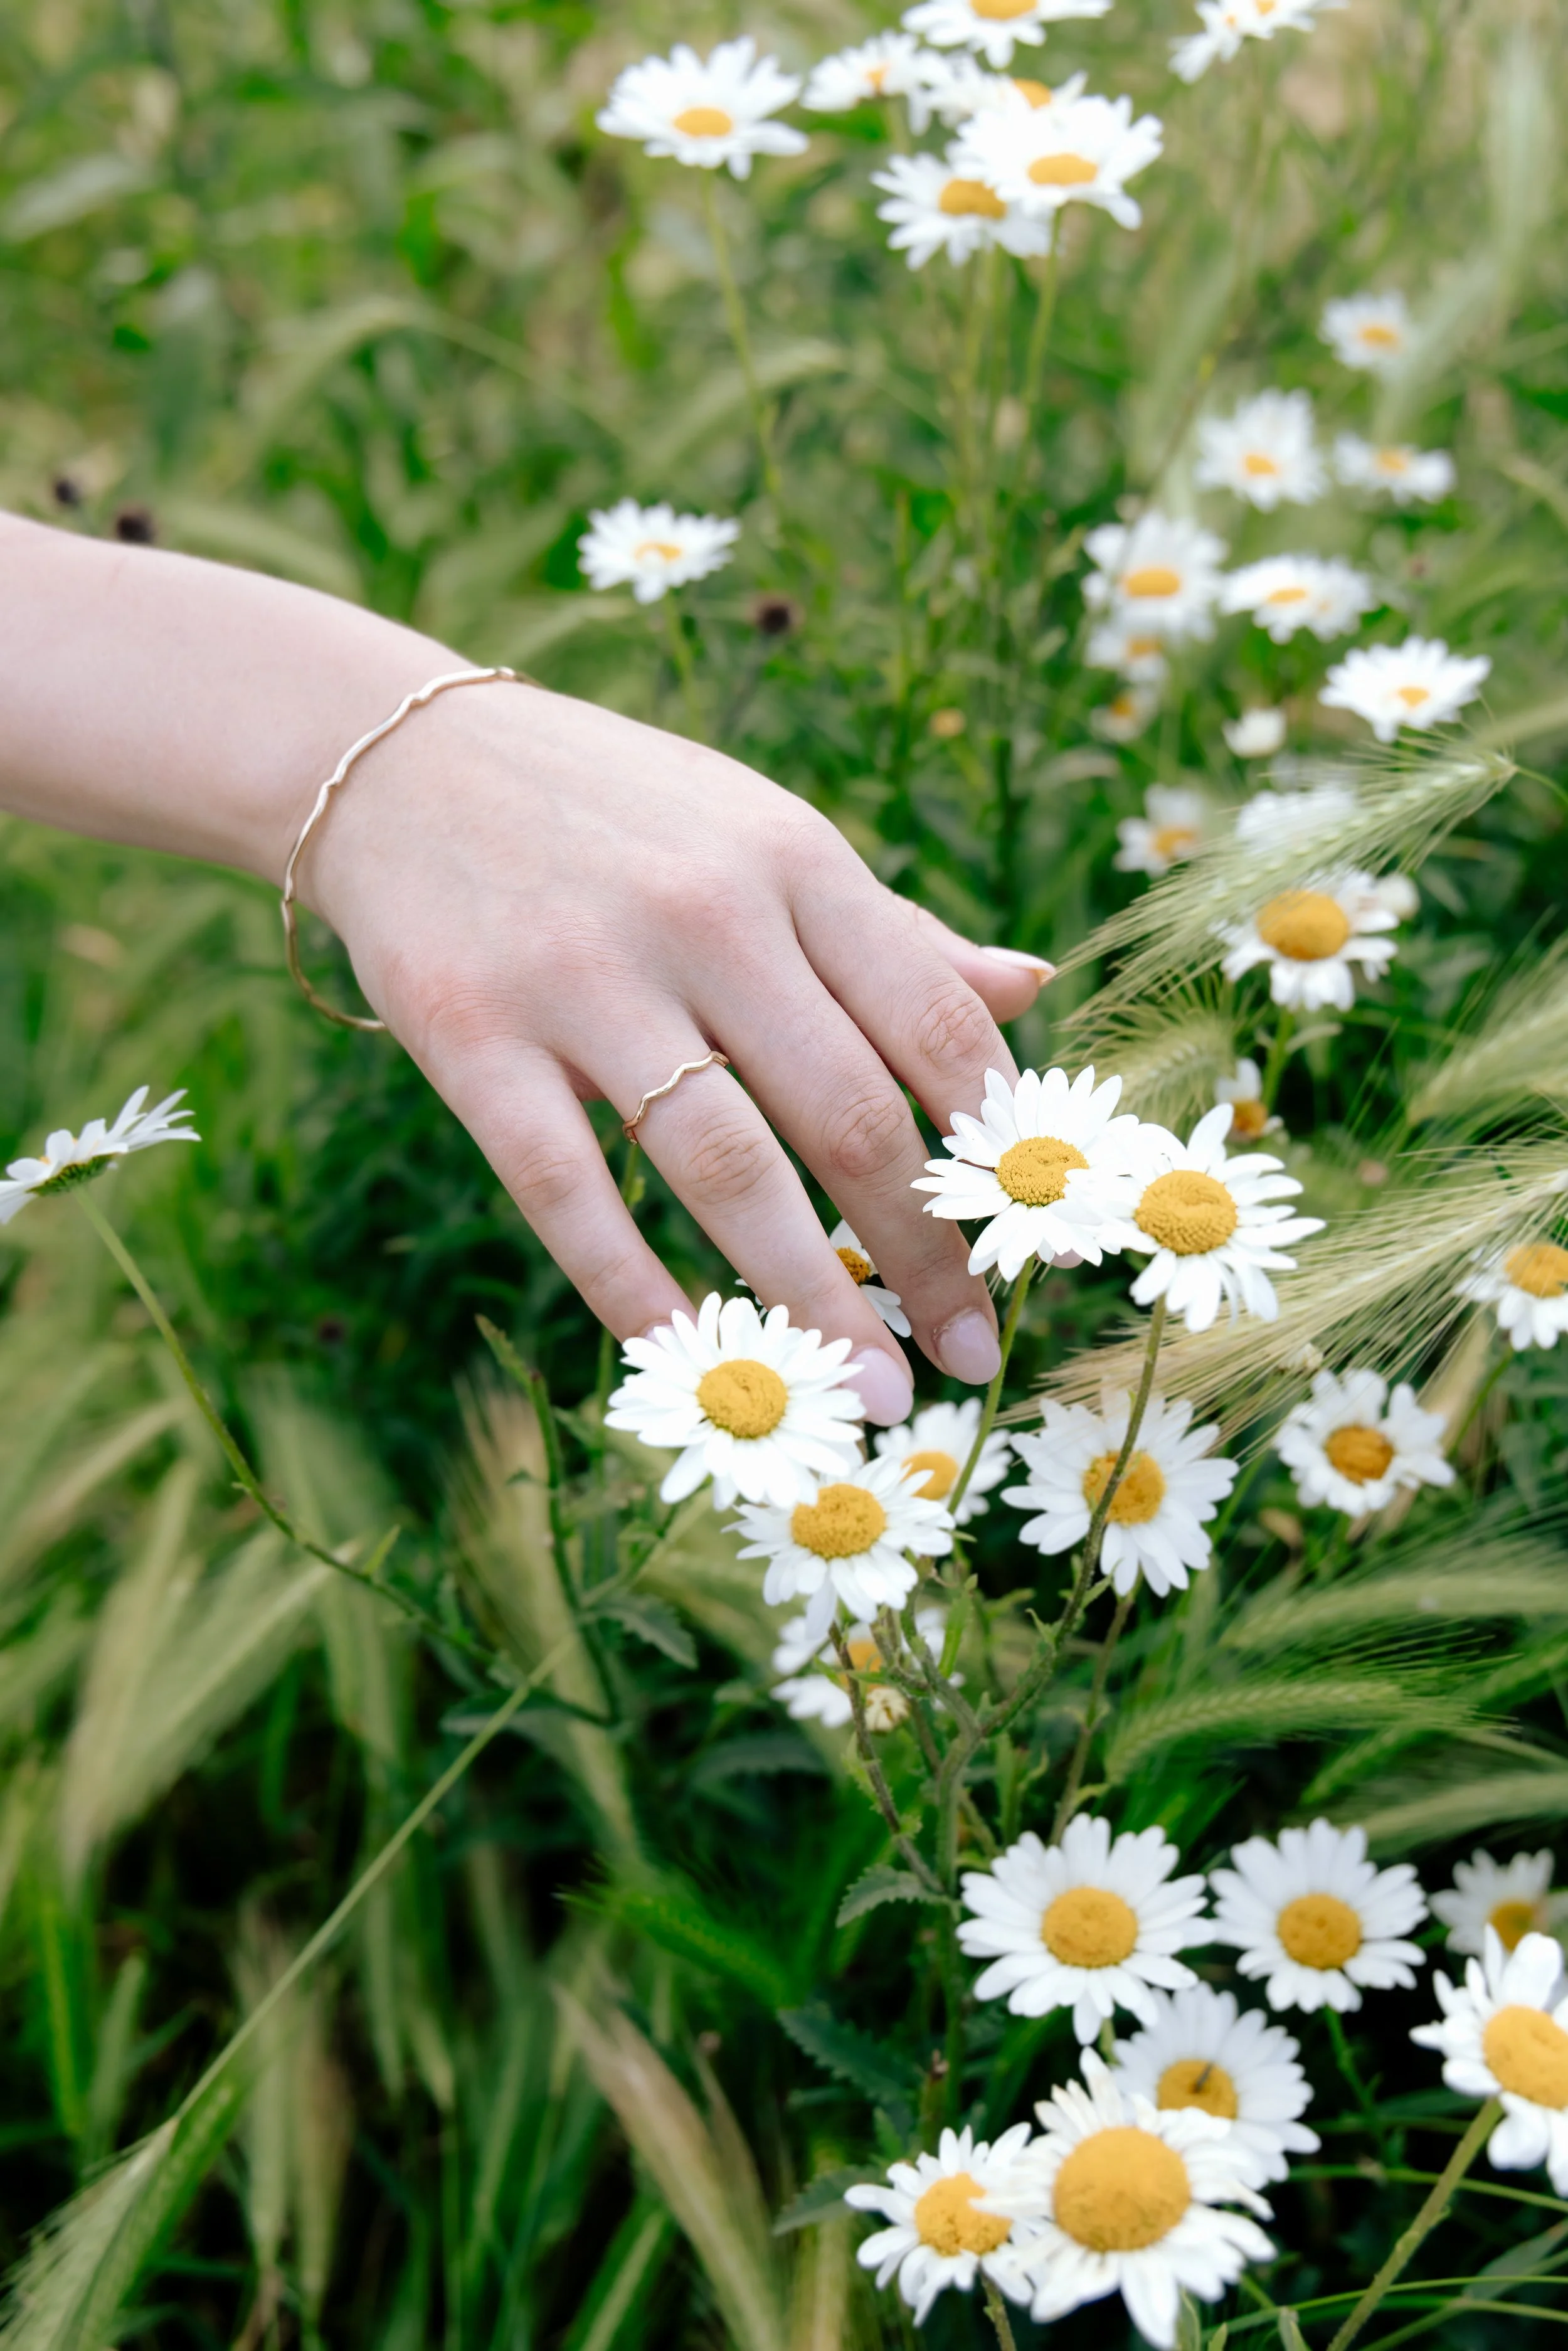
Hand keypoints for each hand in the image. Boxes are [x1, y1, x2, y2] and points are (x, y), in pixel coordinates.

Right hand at [305, 682, 1052, 1421]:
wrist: (399, 759)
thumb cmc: (615, 816)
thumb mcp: (762, 837)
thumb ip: (889, 930)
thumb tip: (1030, 989)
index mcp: (796, 859)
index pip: (934, 1021)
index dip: (995, 1147)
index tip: (1031, 1240)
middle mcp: (704, 912)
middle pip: (848, 1113)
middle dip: (924, 1256)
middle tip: (970, 1356)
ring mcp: (582, 976)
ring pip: (723, 1168)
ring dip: (808, 1297)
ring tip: (868, 1393)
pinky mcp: (471, 1034)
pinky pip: (566, 1189)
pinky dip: (633, 1286)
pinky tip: (692, 1352)